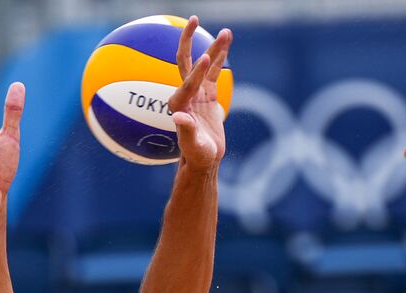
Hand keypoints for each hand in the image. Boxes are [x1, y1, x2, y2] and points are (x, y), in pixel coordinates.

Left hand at [167, 17, 231, 169]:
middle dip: (188, 40)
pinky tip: (226, 45)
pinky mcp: (206, 94)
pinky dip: (220, 59)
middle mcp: (185, 93)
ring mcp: (196, 92)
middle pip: (186, 60)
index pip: (189, 82)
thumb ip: (186, 130)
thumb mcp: (193, 145)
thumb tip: (178, 116)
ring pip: (205, 64)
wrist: (202, 159)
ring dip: (215, 48)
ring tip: (227, 32)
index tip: (209, 57)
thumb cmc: (196, 154)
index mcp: (179, 104)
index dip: (198, 70)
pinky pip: (213, 72)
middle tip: (194, 20)